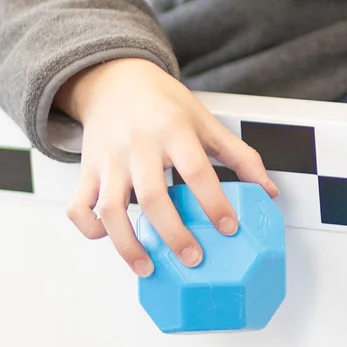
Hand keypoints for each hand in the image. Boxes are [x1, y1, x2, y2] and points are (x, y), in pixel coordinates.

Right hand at [58, 58, 277, 275]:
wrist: (115, 79)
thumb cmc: (163, 104)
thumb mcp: (204, 120)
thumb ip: (239, 154)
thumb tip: (268, 190)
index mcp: (173, 130)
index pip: (196, 170)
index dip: (214, 202)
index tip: (229, 228)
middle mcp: (138, 145)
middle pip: (153, 197)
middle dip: (174, 234)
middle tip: (193, 259)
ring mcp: (109, 160)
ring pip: (111, 208)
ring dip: (127, 244)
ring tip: (147, 267)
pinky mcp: (87, 170)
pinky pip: (79, 205)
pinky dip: (89, 228)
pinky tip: (108, 240)